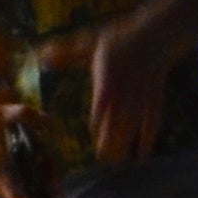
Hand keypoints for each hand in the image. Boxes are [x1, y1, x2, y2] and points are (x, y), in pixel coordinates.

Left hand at [73, 9, 184, 163]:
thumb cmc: (120, 38)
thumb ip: (65, 52)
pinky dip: (149, 138)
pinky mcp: (155, 100)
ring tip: (121, 162)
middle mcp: (125, 96)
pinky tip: (146, 152)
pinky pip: (153, 122)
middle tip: (103, 162)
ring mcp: (141, 99)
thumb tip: (40, 56)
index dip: (96, 128)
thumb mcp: (88, 42)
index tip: (91, 143)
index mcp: (106, 84)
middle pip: (117, 124)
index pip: (99, 111)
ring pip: (134, 127)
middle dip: (110, 143)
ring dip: (127, 145)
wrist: (156, 35)